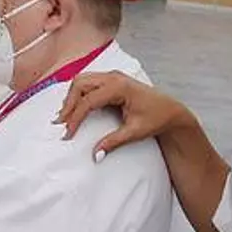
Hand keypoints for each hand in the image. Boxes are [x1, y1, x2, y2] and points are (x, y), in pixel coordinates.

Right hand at [56, 72, 191, 156]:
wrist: (170, 111)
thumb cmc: (156, 118)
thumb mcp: (134, 132)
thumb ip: (113, 142)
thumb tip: (96, 154)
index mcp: (120, 87)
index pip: (88, 101)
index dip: (75, 118)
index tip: (68, 133)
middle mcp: (114, 77)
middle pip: (80, 84)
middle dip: (68, 104)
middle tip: (62, 124)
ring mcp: (112, 76)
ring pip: (82, 81)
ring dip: (71, 97)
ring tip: (66, 117)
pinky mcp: (111, 80)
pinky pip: (89, 82)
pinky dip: (78, 94)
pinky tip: (75, 108)